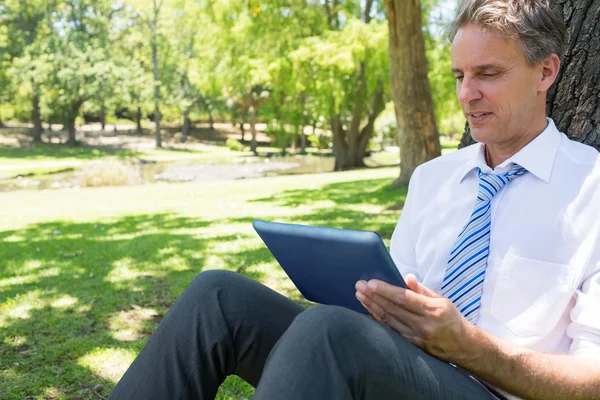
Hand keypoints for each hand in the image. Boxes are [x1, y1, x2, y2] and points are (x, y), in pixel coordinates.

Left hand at [355, 274, 474, 361]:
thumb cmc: (451, 318)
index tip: (371, 283)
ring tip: (360, 296)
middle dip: (373, 296)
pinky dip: (378, 319)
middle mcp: (423, 325)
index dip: (385, 290)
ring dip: (372, 307)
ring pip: (388, 320)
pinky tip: (369, 310)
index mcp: (433, 310)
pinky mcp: (411, 344)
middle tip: (359, 286)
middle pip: (392, 308)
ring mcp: (416, 337)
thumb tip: (407, 277)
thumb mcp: (443, 300)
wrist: (463, 346)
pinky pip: (391, 329)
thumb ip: (423, 290)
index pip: (404, 298)